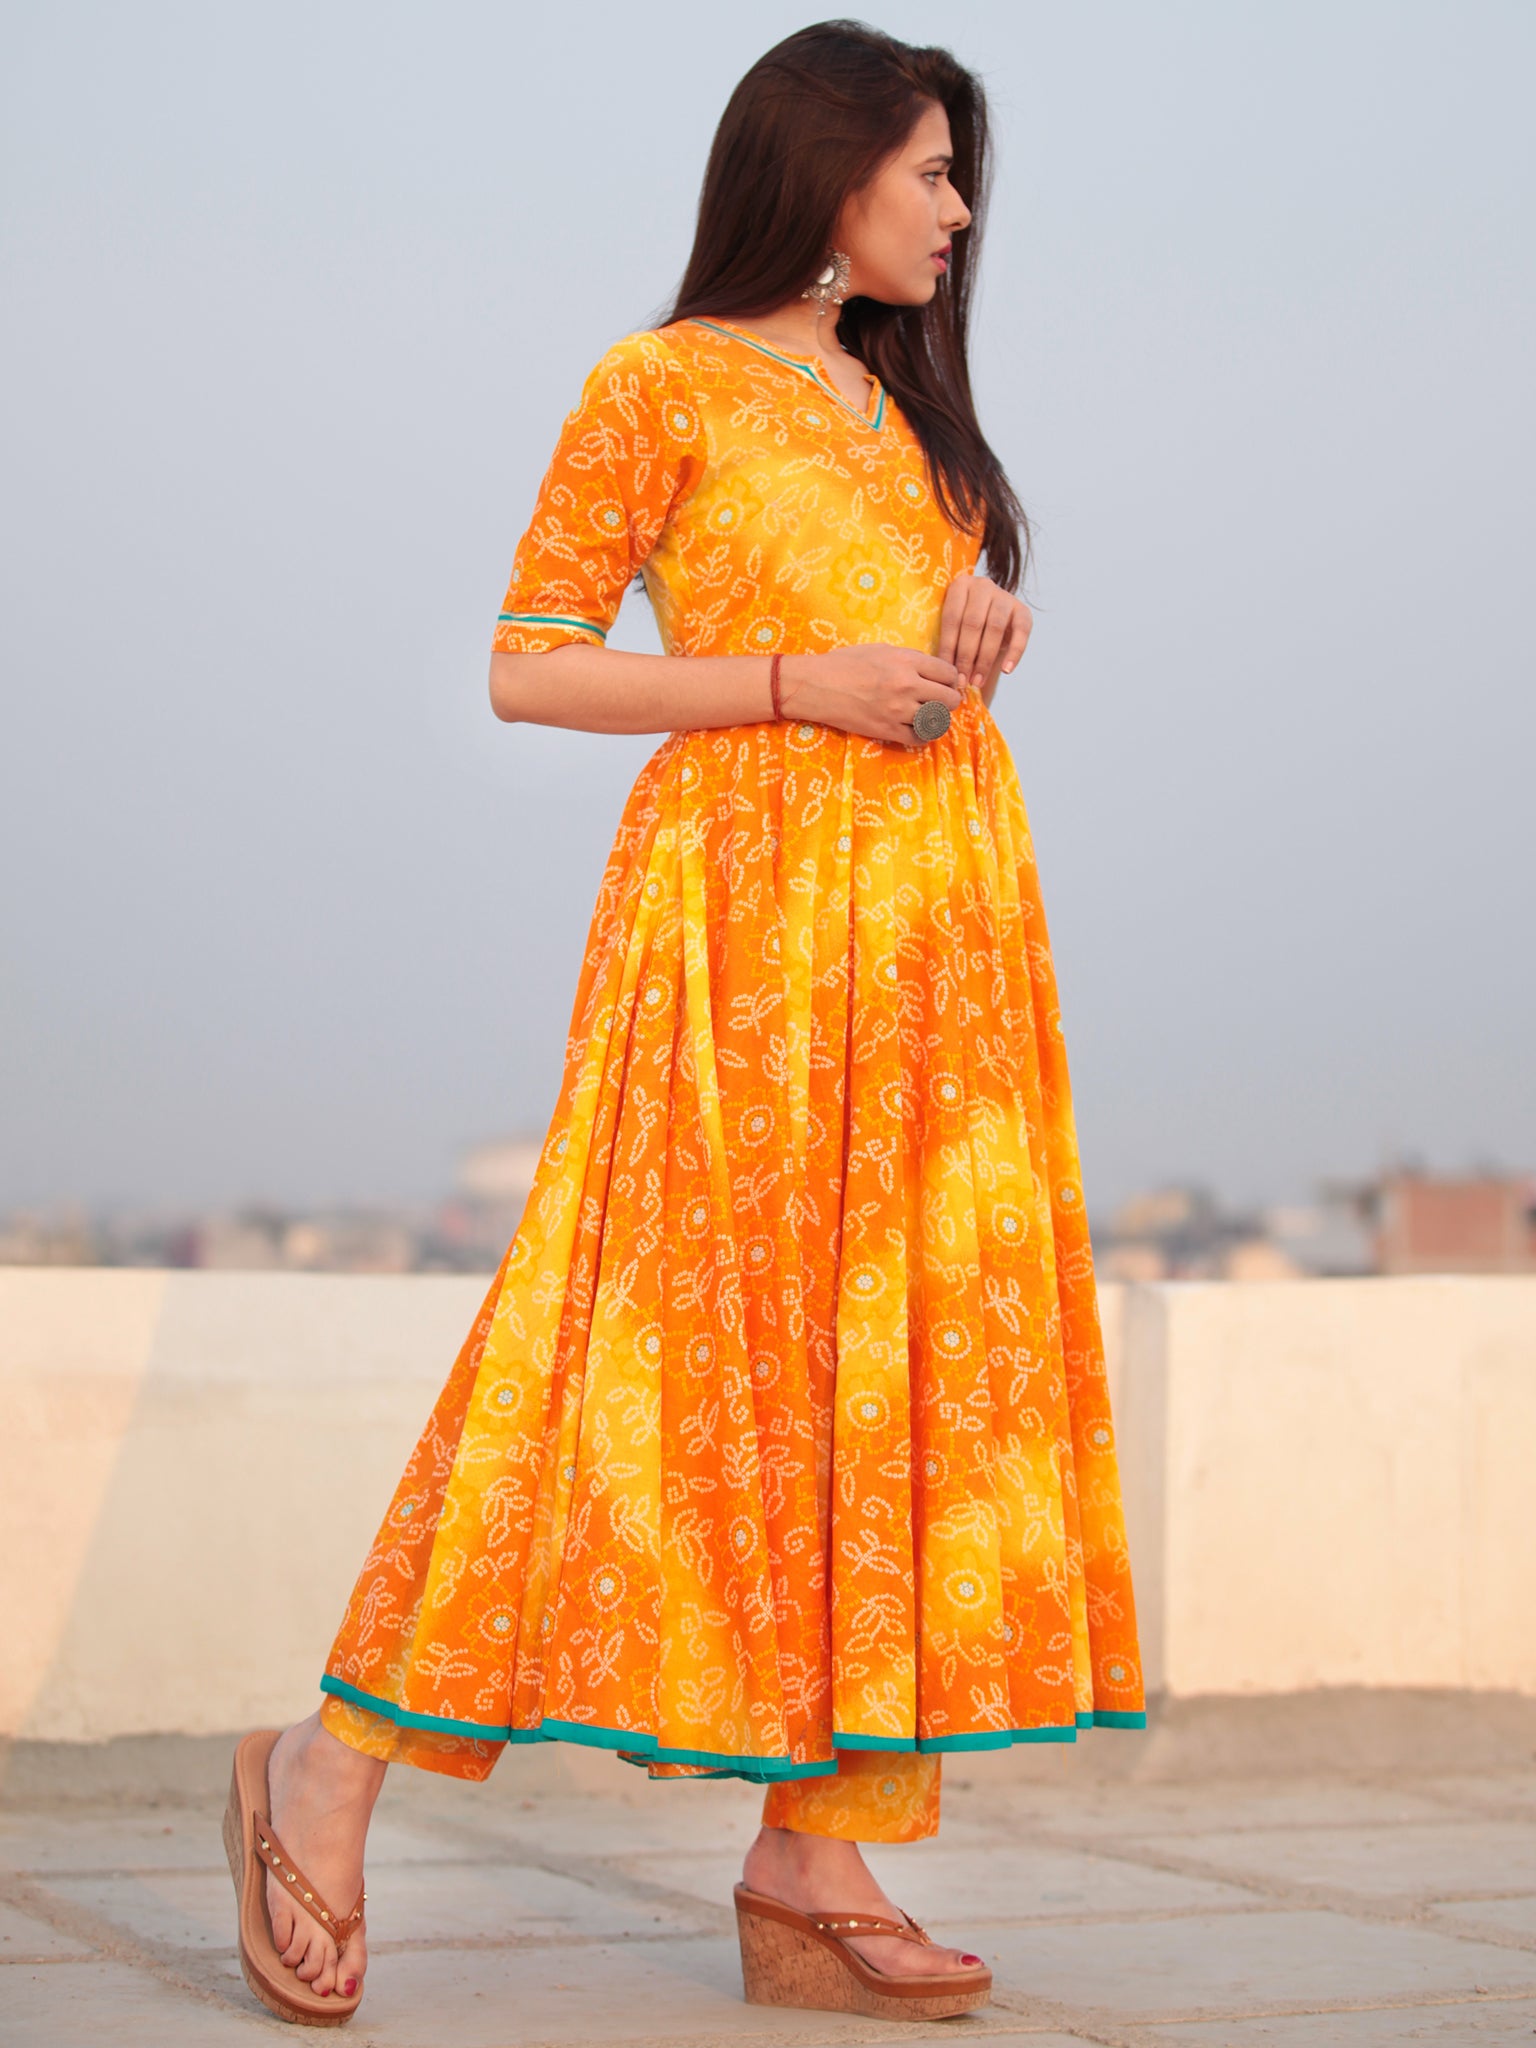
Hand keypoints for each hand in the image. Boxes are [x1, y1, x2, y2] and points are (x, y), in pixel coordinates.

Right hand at [778, 645, 966, 748]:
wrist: (817, 685)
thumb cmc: (846, 663)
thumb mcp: (882, 650)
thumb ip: (910, 660)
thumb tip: (935, 672)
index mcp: (907, 661)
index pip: (949, 673)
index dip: (952, 679)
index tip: (947, 683)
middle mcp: (907, 685)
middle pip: (949, 699)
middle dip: (949, 700)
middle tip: (941, 701)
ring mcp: (898, 710)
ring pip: (938, 720)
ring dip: (937, 719)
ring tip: (929, 715)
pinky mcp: (887, 730)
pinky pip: (919, 738)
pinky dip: (922, 735)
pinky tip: (916, 728)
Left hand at [937, 572, 1031, 698]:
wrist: (990, 624)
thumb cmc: (964, 630)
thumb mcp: (953, 629)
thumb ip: (948, 642)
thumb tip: (941, 671)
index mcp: (960, 586)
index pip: (952, 619)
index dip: (948, 648)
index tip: (947, 673)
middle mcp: (983, 585)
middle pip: (973, 623)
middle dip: (966, 656)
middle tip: (962, 681)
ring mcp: (1004, 596)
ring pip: (995, 628)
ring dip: (985, 659)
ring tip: (977, 681)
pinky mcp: (1023, 610)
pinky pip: (1021, 633)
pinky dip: (1015, 653)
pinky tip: (1006, 671)